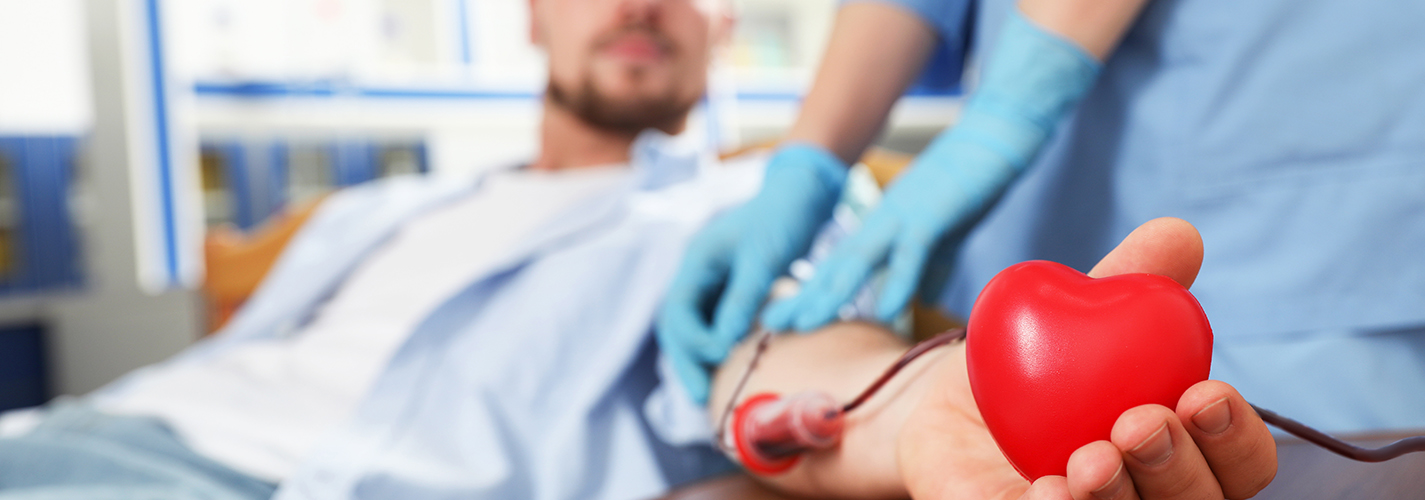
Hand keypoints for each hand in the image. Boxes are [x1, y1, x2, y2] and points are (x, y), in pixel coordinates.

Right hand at [656, 144, 846, 402]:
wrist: (802, 194)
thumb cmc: (783, 217)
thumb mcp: (764, 257)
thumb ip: (743, 297)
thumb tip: (725, 343)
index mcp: (696, 260)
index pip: (677, 311)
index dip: (693, 341)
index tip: (721, 357)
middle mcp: (697, 274)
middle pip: (678, 327)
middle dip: (688, 362)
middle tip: (703, 399)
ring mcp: (712, 283)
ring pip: (696, 330)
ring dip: (702, 360)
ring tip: (714, 394)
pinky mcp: (731, 291)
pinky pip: (717, 325)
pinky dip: (722, 348)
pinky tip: (735, 370)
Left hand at [760, 150, 1005, 331]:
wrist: (995, 136)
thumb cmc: (969, 184)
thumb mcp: (944, 235)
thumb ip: (930, 266)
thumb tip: (923, 298)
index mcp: (883, 229)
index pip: (839, 268)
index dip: (811, 295)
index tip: (783, 321)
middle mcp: (883, 223)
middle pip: (836, 267)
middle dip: (803, 298)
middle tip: (770, 325)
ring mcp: (904, 217)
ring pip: (859, 260)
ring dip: (831, 293)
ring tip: (804, 323)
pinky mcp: (933, 215)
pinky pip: (912, 252)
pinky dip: (899, 281)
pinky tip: (887, 311)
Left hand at [899, 218, 1277, 499]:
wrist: (945, 403)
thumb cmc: (1037, 364)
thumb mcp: (1076, 312)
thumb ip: (1130, 280)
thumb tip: (1180, 234)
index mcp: (1186, 451)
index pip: (1242, 464)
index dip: (1235, 437)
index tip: (1204, 394)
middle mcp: (1152, 498)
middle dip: (1176, 468)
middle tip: (1139, 423)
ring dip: (1120, 497)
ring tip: (1091, 457)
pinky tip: (1047, 489)